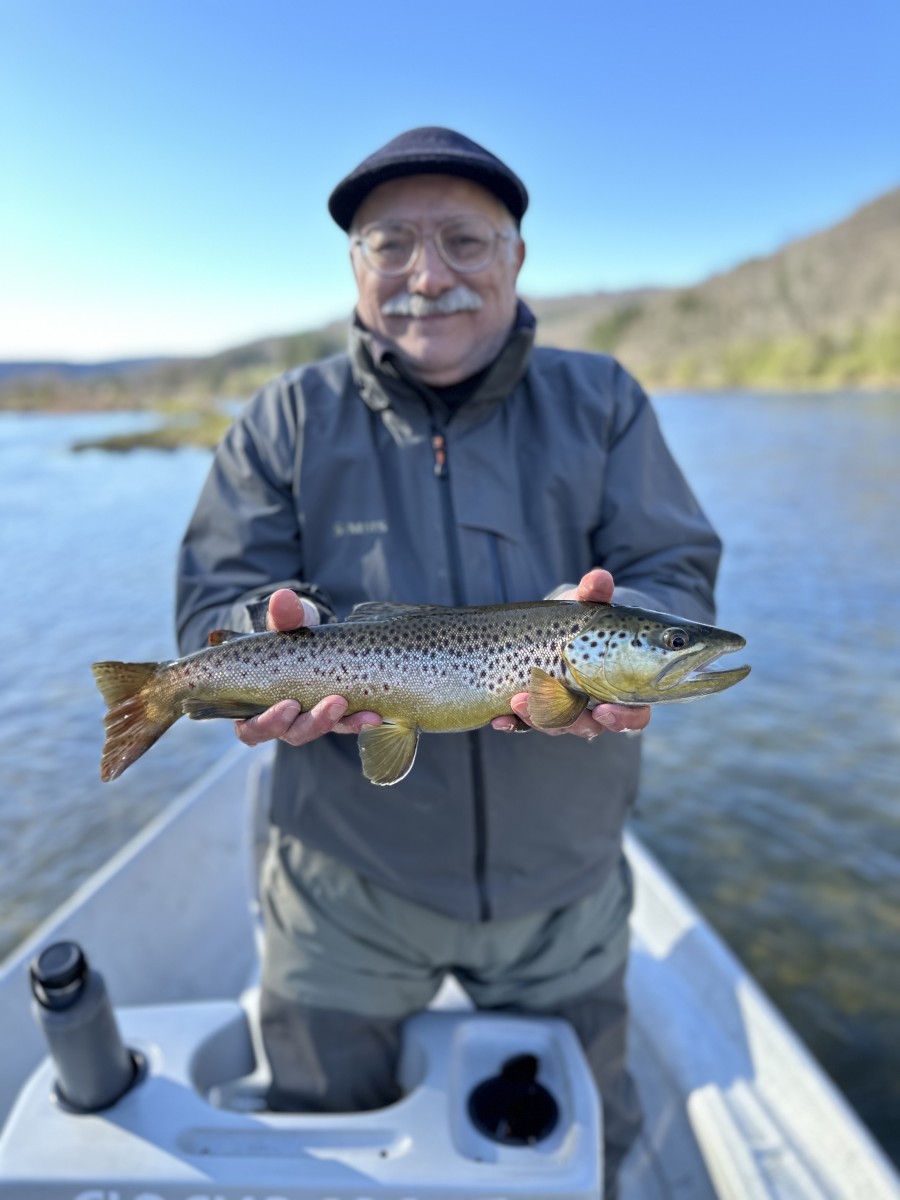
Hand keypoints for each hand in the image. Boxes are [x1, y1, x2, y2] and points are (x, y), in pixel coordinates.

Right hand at [234, 589, 381, 747]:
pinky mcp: (334, 718)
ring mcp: (308, 720)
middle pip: (291, 733)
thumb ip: (283, 615)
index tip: (290, 704)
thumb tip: (283, 598)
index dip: (269, 722)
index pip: (252, 728)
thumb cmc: (290, 634)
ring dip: (340, 723)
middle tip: (333, 704)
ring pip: (319, 732)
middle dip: (313, 723)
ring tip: (361, 711)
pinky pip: (344, 726)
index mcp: (254, 704)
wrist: (314, 636)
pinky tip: (376, 715)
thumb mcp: (286, 623)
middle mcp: (280, 719)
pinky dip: (358, 722)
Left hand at [491, 569, 651, 738]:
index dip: (623, 719)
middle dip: (570, 721)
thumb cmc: (585, 618)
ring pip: (557, 725)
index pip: (634, 715)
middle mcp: (596, 706)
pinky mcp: (538, 709)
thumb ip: (594, 595)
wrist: (558, 624)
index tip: (603, 710)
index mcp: (622, 687)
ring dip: (537, 717)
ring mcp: (566, 710)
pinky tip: (499, 719)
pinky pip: (527, 724)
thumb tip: (600, 578)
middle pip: (589, 727)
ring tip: (517, 701)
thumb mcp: (589, 605)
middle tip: (550, 704)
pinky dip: (513, 723)